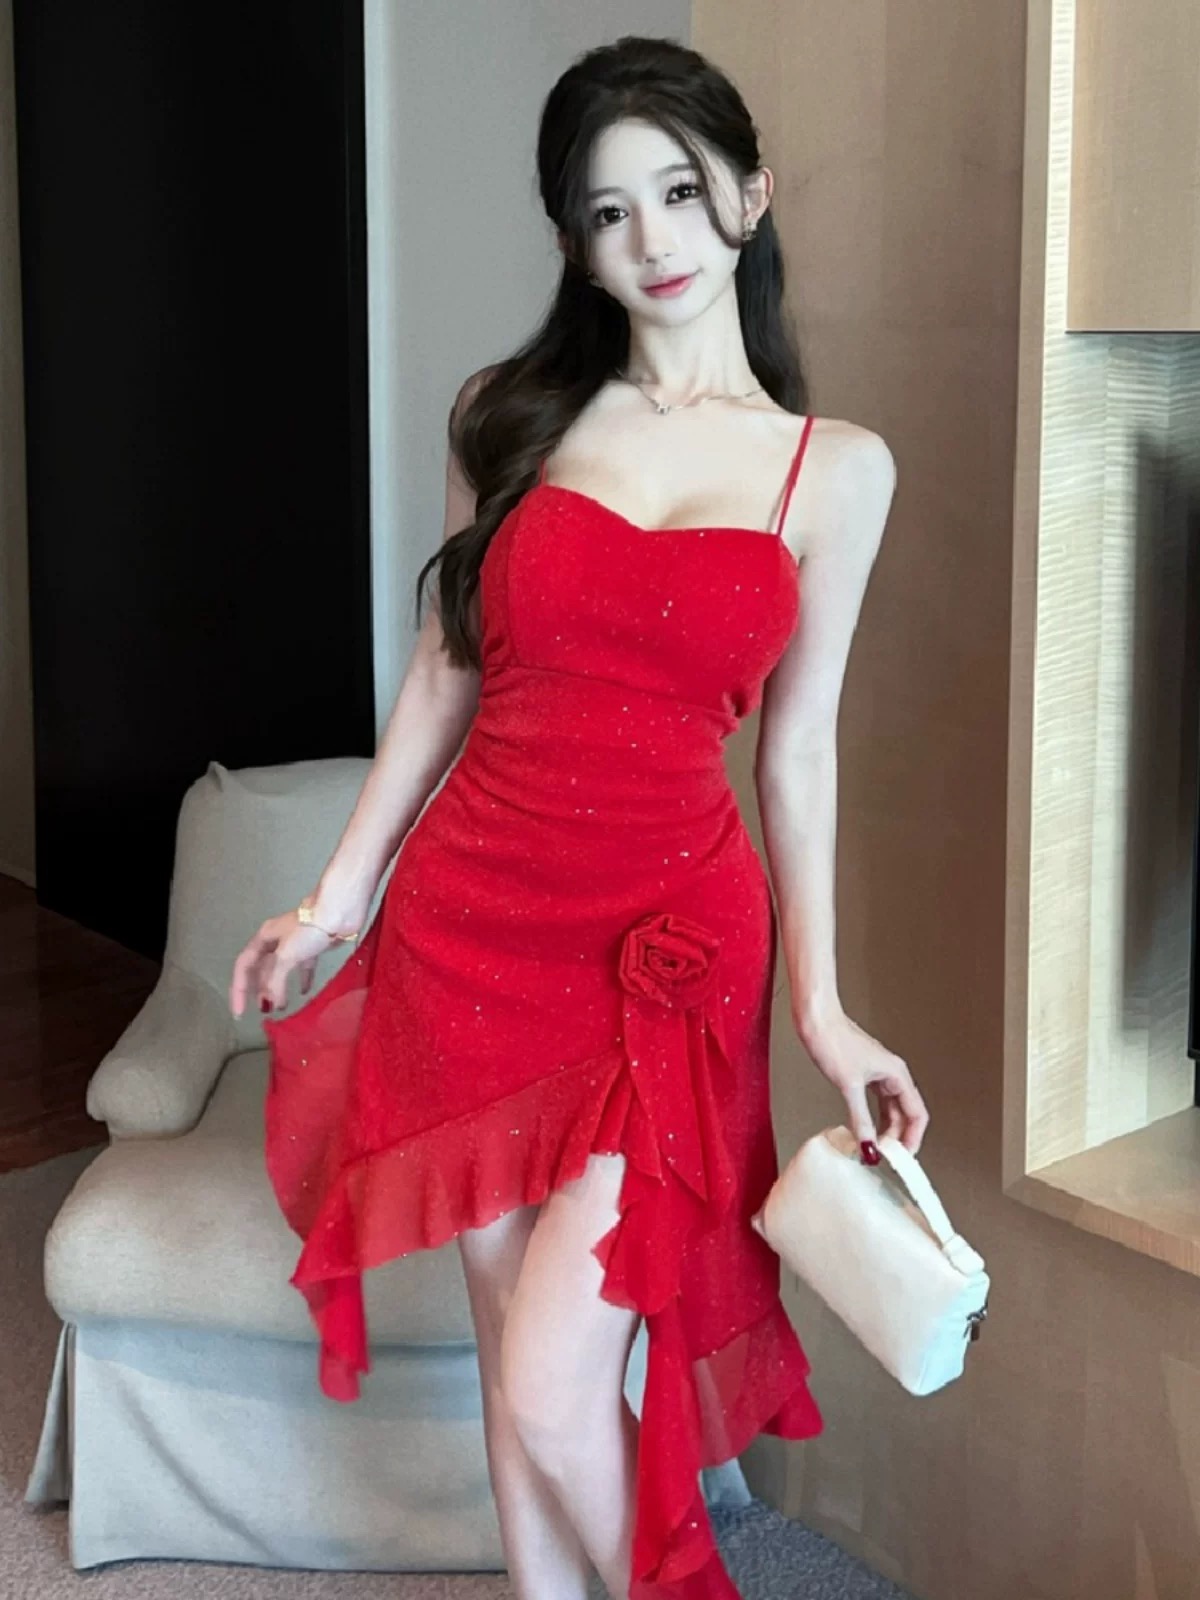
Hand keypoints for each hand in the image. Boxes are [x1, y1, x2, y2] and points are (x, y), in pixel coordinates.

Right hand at [228, 907, 339, 1016]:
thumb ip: (274, 981)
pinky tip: (304, 992)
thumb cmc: (308, 930)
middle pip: (261, 969)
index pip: (243, 967)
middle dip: (259, 990)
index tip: (240, 1013)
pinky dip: (302, 979)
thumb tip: (270, 1003)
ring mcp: (295, 943)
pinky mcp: (313, 946)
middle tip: (263, 1011)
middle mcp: (275, 940)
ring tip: (279, 1007)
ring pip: (281, 970)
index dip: (239, 990)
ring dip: (279, 988)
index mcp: (263, 938)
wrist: (339, 910)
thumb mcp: (286, 956)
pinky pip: (303, 967)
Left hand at [797, 1007, 928, 1160]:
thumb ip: (861, 1119)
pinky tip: (865, 1130)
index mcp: (896, 1074)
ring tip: (876, 1149)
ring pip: (890, 1109)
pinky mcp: (863, 1074)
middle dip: (898, 1137)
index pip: (916, 1113)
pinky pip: (876, 1102)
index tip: (903, 1157)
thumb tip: (869, 1145)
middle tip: (886, 1158)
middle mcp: (891, 1074)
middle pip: (905, 1113)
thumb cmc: (833, 1040)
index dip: (913, 1138)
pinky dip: (873, 1118)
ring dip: (886, 1129)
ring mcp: (878, 1074)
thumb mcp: (849, 1086)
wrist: (816, 1019)